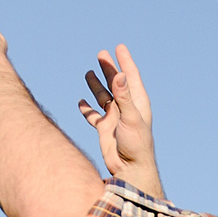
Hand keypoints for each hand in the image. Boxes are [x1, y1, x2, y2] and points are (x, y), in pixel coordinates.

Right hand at [79, 45, 157, 191]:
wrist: (130, 168)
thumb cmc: (136, 145)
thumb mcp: (131, 118)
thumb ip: (124, 97)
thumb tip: (118, 75)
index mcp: (137, 102)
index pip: (130, 76)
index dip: (125, 61)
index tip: (119, 47)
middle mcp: (125, 108)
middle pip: (115, 83)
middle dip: (108, 68)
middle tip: (101, 54)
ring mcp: (114, 118)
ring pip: (102, 97)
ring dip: (95, 85)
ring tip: (89, 73)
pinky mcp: (105, 129)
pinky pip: (93, 116)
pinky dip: (87, 109)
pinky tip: (81, 102)